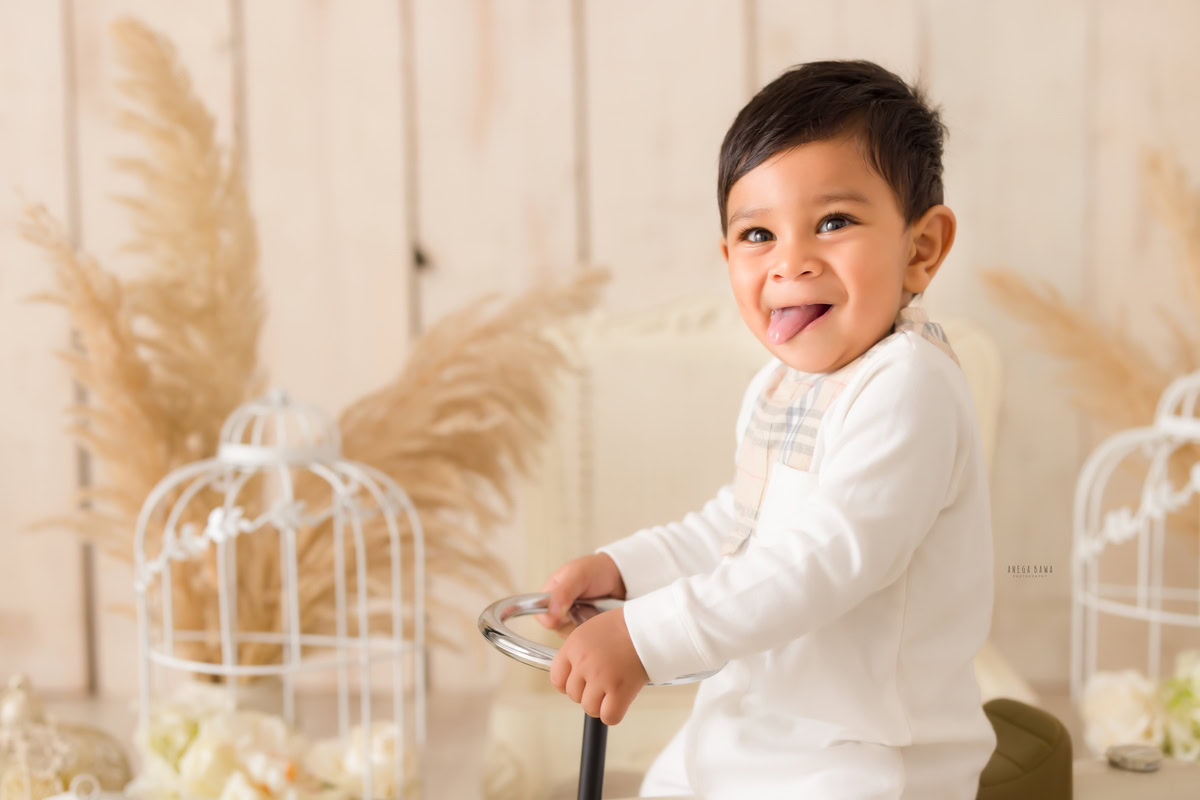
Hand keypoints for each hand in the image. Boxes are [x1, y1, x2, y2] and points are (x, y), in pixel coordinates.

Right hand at [535, 553, 626, 632]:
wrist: (619, 576)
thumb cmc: (596, 570)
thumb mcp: (579, 575)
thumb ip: (564, 591)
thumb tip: (551, 611)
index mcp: (550, 594)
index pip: (541, 616)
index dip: (552, 619)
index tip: (567, 614)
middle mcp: (558, 610)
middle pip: (558, 629)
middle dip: (574, 621)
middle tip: (586, 606)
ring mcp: (573, 620)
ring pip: (572, 635)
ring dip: (585, 624)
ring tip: (595, 609)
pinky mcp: (585, 627)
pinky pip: (586, 637)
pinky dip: (594, 629)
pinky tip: (600, 617)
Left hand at [549, 607, 647, 724]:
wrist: (650, 626)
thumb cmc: (625, 626)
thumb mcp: (591, 631)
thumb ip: (578, 652)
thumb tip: (574, 675)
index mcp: (574, 646)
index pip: (557, 678)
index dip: (568, 684)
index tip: (579, 683)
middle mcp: (584, 662)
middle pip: (574, 695)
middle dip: (587, 692)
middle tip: (603, 683)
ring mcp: (601, 677)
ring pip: (589, 708)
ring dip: (601, 704)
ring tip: (613, 690)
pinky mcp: (619, 689)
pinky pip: (609, 716)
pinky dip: (614, 713)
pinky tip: (620, 701)